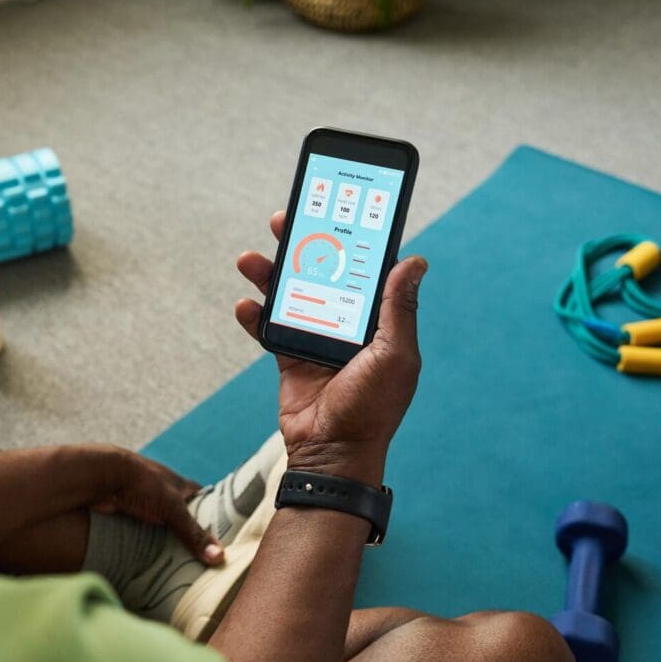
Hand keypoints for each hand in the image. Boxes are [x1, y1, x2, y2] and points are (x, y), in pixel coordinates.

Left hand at [76, 445, 224, 565]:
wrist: (102, 476)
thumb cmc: (142, 483)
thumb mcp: (173, 509)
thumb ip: (194, 533)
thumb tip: (219, 557)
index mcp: (180, 485)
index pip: (203, 497)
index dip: (213, 512)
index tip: (223, 533)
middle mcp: (164, 493)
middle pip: (183, 515)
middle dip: (189, 533)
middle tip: (202, 558)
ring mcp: (146, 503)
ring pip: (162, 525)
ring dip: (167, 541)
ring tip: (180, 565)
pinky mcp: (129, 514)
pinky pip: (143, 532)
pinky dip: (148, 544)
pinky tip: (152, 560)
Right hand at [234, 211, 426, 485]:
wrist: (333, 453)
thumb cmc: (372, 408)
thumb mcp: (395, 355)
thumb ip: (398, 308)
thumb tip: (416, 260)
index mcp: (376, 320)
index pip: (362, 268)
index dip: (349, 237)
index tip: (333, 208)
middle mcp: (346, 324)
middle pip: (320, 272)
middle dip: (300, 244)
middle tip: (283, 219)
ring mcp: (315, 338)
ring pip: (289, 293)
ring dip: (269, 274)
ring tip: (250, 258)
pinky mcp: (289, 356)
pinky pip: (268, 328)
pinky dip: (254, 315)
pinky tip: (245, 304)